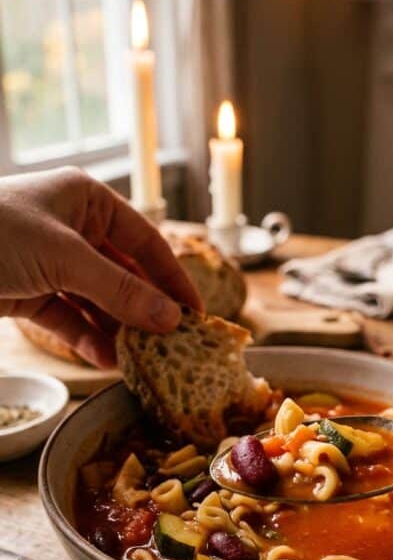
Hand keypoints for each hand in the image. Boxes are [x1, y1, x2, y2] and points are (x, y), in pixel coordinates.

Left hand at [0, 167, 201, 367]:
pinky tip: (107, 360)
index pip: (145, 240)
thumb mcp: (64, 258)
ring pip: (98, 300)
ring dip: (118, 329)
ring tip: (143, 359)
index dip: (172, 277)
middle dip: (146, 309)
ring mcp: (50, 262)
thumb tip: (170, 318)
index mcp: (86, 199)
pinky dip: (87, 338)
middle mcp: (72, 228)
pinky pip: (70, 318)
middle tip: (174, 344)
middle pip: (124, 273)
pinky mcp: (29, 293)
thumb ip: (119, 291)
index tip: (197, 313)